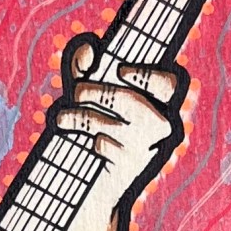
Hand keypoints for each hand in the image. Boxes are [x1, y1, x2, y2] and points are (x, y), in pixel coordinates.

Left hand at [56, 36, 182, 208]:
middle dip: (97, 92)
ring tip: (61, 118)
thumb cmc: (96, 123)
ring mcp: (147, 148)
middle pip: (130, 101)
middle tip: (77, 91)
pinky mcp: (130, 168)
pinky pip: (104, 146)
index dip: (147, 75)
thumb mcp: (89, 93)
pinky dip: (92, 143)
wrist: (93, 180)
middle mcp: (161, 125)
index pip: (169, 84)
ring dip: (79, 117)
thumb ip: (85, 67)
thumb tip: (87, 50)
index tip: (120, 70)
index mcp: (160, 102)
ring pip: (110, 124)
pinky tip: (91, 145)